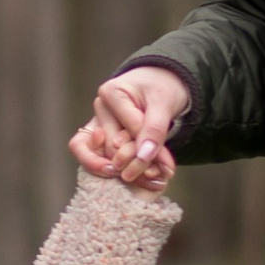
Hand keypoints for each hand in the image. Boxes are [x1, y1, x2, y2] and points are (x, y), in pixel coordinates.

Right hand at [71, 65, 189, 189]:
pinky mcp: (103, 140)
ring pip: (105, 159)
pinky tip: (143, 178)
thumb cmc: (162, 86)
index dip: (143, 151)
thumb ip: (154, 128)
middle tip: (162, 177)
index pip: (124, 132)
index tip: (166, 168)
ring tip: (154, 180)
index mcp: (110, 94)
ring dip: (130, 173)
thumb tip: (143, 155)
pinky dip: (123, 172)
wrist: (164, 83)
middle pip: (111, 149)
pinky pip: (102, 161)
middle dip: (137, 165)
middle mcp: (99, 111)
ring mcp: (98, 126)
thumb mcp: (163, 102)